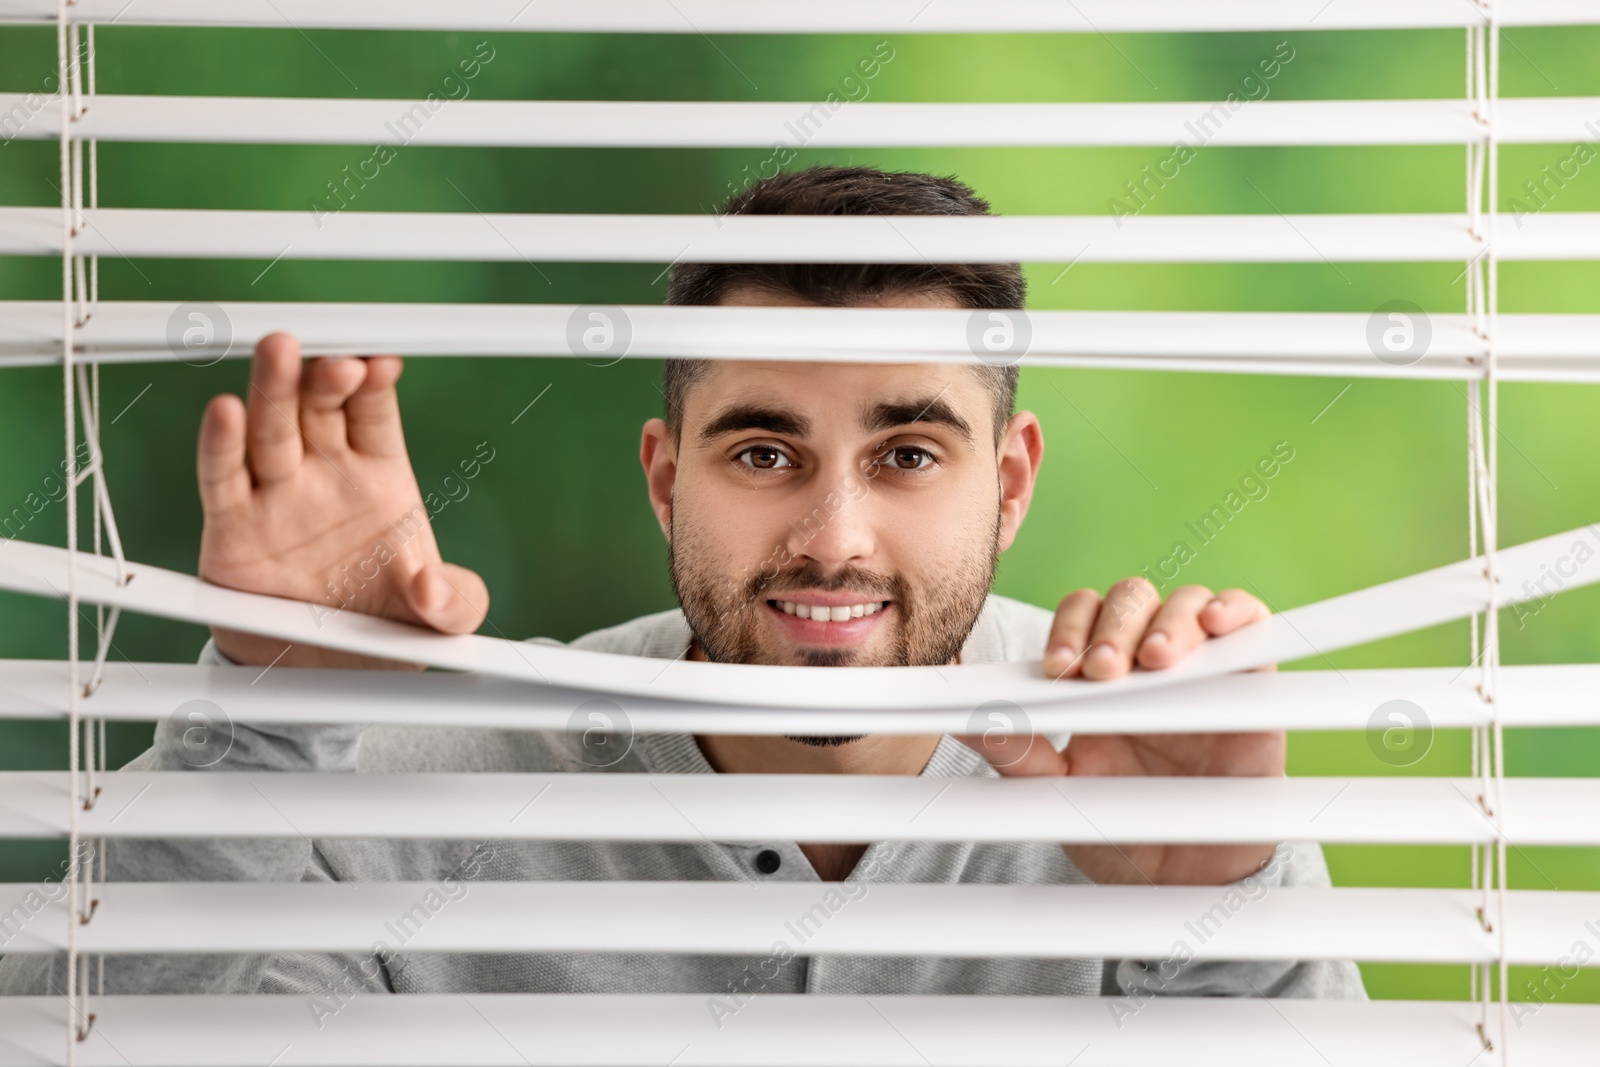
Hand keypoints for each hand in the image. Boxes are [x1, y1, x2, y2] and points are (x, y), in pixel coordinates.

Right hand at [197, 332, 488, 669]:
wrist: (327, 676)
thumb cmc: (385, 630)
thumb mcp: (440, 623)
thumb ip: (455, 603)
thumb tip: (434, 589)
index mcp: (380, 474)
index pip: (374, 412)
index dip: (375, 383)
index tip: (382, 364)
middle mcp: (324, 473)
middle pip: (320, 406)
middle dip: (326, 377)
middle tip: (336, 360)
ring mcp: (277, 495)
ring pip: (270, 429)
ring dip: (273, 389)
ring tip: (279, 354)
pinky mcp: (232, 526)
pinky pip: (223, 479)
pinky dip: (221, 445)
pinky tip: (225, 414)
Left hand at [956, 579, 1282, 885]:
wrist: (1185, 878)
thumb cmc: (1122, 827)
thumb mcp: (1061, 791)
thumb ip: (1020, 754)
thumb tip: (964, 720)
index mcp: (1099, 673)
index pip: (1079, 616)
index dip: (1067, 630)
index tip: (1057, 671)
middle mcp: (1147, 658)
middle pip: (1128, 600)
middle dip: (1111, 629)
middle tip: (1102, 672)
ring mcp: (1200, 664)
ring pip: (1184, 603)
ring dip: (1168, 623)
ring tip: (1156, 661)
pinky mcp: (1250, 678)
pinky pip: (1249, 624)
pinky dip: (1236, 610)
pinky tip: (1219, 624)